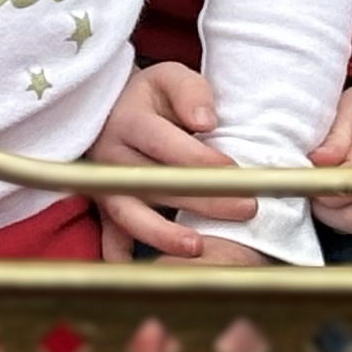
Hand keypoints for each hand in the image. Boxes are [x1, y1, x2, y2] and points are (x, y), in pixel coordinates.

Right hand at [90, 61, 261, 260]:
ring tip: (197, 247)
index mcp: (127, 120)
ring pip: (129, 214)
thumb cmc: (153, 98)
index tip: (234, 169)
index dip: (199, 159)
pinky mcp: (104, 207)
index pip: (164, 143)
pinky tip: (149, 273)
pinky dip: (123, 256)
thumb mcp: (170, 78)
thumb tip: (206, 120)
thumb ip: (191, 92)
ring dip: (161, 234)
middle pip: (153, 182)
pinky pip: (109, 237)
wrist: (113, 109)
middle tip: (247, 208)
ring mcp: (104, 185)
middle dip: (201, 200)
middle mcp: (110, 156)